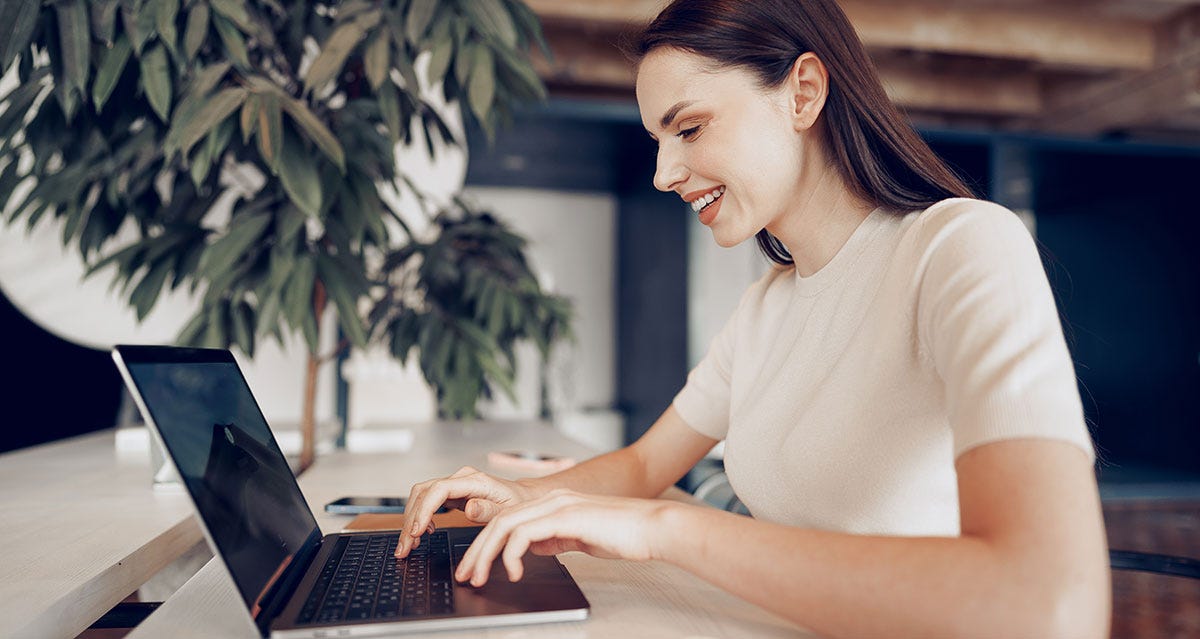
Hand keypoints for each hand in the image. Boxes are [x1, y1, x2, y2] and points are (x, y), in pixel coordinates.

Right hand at [393, 466, 537, 557]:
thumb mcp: (509, 510)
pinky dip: (419, 517)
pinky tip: (422, 533)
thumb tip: (469, 508)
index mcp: (474, 481)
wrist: (523, 497)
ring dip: (411, 519)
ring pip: (420, 496)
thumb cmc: (518, 504)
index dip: (424, 510)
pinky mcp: (451, 492)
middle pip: (423, 493)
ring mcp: (454, 484)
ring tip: (409, 544)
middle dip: (411, 520)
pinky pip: (427, 501)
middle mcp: (460, 478)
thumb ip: (489, 510)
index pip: (439, 490)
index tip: (417, 531)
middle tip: (405, 546)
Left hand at [454, 489, 672, 586]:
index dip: (486, 545)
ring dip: (487, 554)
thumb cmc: (624, 535)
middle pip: (499, 521)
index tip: (476, 568)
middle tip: (466, 575)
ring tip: (480, 576)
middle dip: (477, 551)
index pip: (508, 521)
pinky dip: (513, 554)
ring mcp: (557, 505)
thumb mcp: (579, 537)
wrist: (651, 528)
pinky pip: (525, 533)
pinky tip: (515, 571)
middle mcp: (551, 500)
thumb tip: (530, 548)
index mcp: (553, 503)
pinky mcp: (565, 515)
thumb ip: (554, 538)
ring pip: (505, 526)